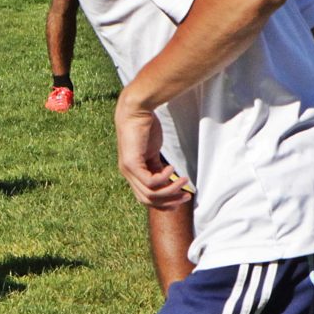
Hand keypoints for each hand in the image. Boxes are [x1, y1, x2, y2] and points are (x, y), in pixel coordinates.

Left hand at [114, 93, 192, 209]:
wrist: (135, 111)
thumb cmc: (145, 128)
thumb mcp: (153, 152)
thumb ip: (157, 167)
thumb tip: (169, 179)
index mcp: (133, 173)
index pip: (146, 198)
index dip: (163, 203)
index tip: (180, 200)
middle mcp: (127, 174)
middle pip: (148, 200)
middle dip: (169, 202)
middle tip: (186, 197)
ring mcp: (128, 170)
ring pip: (150, 194)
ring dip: (170, 191)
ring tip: (184, 181)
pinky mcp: (131, 163)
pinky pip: (150, 182)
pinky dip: (164, 178)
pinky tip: (172, 168)